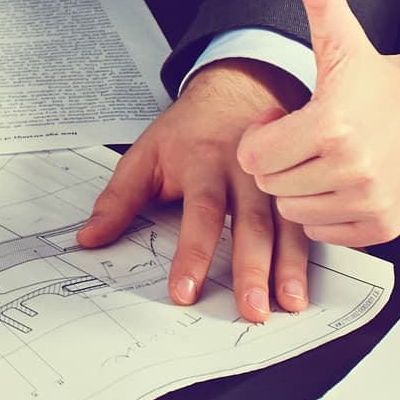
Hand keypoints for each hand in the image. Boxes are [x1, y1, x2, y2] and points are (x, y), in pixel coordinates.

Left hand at [75, 60, 309, 321]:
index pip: (200, 211)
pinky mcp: (297, 184)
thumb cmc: (187, 130)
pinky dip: (310, 253)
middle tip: (251, 309)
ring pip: (286, 223)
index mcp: (203, 161)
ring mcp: (277, 177)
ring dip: (289, 266)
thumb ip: (118, 199)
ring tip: (289, 303)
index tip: (184, 291)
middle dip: (252, 268)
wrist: (237, 90)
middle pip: (250, 222)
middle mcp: (246, 169)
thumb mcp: (145, 154)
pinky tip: (309, 283)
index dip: (193, 253)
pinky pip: (307, 219)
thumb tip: (89, 239)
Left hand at [235, 0, 399, 247]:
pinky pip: (323, 233)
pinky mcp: (382, 226)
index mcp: (332, 125)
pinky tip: (342, 182)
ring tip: (324, 158)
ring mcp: (369, 201)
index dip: (261, 137)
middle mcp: (352, 169)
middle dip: (279, 161)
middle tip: (306, 138)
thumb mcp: (344, 38)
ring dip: (300, 187)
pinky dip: (325, 212)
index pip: (253, 156)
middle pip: (271, 185)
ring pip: (294, 211)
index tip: (285, 119)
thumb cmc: (381, 81)